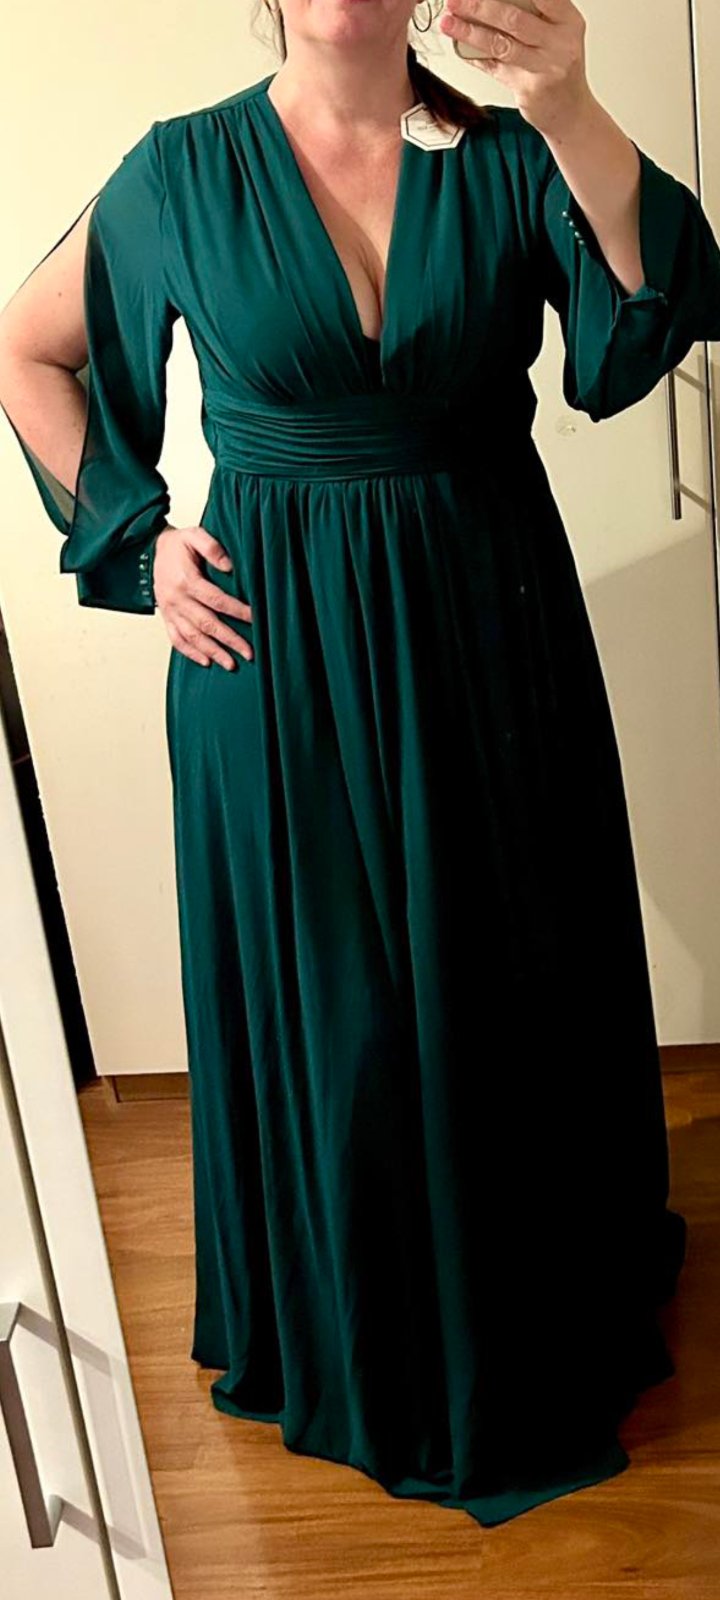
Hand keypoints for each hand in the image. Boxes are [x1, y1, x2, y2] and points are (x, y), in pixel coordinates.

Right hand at [152, 522, 253, 669]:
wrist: (151, 550)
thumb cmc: (178, 545)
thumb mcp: (194, 535)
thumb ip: (212, 548)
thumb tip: (229, 566)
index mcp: (187, 581)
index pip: (217, 600)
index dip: (237, 611)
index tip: (255, 619)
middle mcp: (177, 599)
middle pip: (207, 624)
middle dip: (229, 640)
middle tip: (249, 653)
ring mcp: (170, 611)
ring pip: (193, 636)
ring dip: (213, 652)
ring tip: (231, 664)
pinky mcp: (166, 617)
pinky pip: (176, 639)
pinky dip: (190, 652)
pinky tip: (206, 662)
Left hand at [439, 0, 592, 139]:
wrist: (571, 111)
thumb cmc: (560, 66)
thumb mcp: (558, 34)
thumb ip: (533, 15)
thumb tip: (488, 1)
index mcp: (568, 21)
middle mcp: (560, 43)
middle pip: (513, 19)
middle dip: (479, 7)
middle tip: (455, 0)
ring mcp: (545, 68)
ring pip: (501, 45)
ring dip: (470, 32)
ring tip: (448, 22)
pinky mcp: (529, 90)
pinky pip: (495, 68)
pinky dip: (474, 56)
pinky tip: (458, 46)